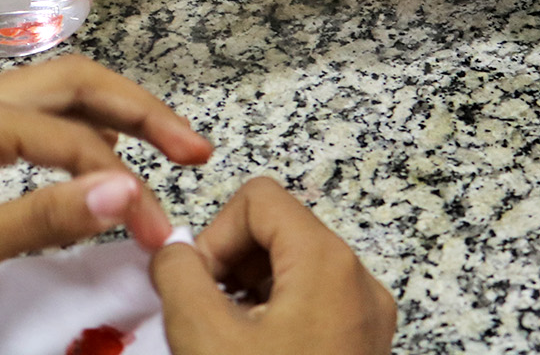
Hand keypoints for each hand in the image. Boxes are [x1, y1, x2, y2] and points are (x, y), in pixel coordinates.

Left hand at [0, 55, 212, 329]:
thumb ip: (46, 217)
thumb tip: (128, 190)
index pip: (79, 139)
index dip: (131, 186)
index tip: (163, 234)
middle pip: (75, 83)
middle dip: (140, 111)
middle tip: (195, 149)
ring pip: (49, 97)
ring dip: (106, 119)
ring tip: (157, 154)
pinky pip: (21, 122)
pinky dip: (66, 137)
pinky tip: (82, 170)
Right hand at [154, 177, 396, 354]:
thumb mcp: (202, 334)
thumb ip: (176, 271)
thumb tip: (173, 250)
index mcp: (328, 264)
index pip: (258, 200)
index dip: (215, 232)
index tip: (198, 284)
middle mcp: (358, 283)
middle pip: (277, 230)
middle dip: (229, 265)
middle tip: (203, 315)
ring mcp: (366, 320)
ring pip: (290, 269)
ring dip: (245, 294)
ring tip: (223, 343)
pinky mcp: (361, 349)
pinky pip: (308, 305)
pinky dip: (270, 319)